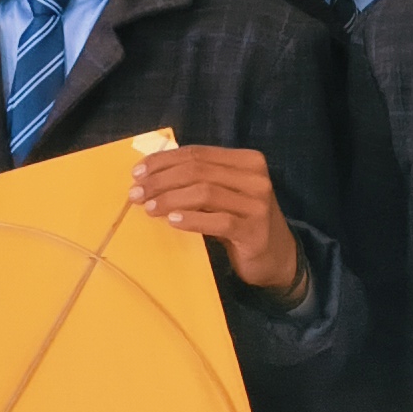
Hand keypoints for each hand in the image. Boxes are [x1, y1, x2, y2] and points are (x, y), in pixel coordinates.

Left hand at [133, 142, 301, 298]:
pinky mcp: (255, 231)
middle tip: (136, 194)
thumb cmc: (240, 222)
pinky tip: (172, 221)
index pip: (197, 153)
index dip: (163, 161)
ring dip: (170, 199)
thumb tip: (150, 176)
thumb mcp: (223, 195)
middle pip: (198, 171)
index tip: (137, 174)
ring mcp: (258, 204)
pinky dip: (191, 219)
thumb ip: (198, 181)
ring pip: (205, 192)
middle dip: (161, 180)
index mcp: (247, 161)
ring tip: (148, 208)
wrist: (276, 258)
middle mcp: (256, 178)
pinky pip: (218, 221)